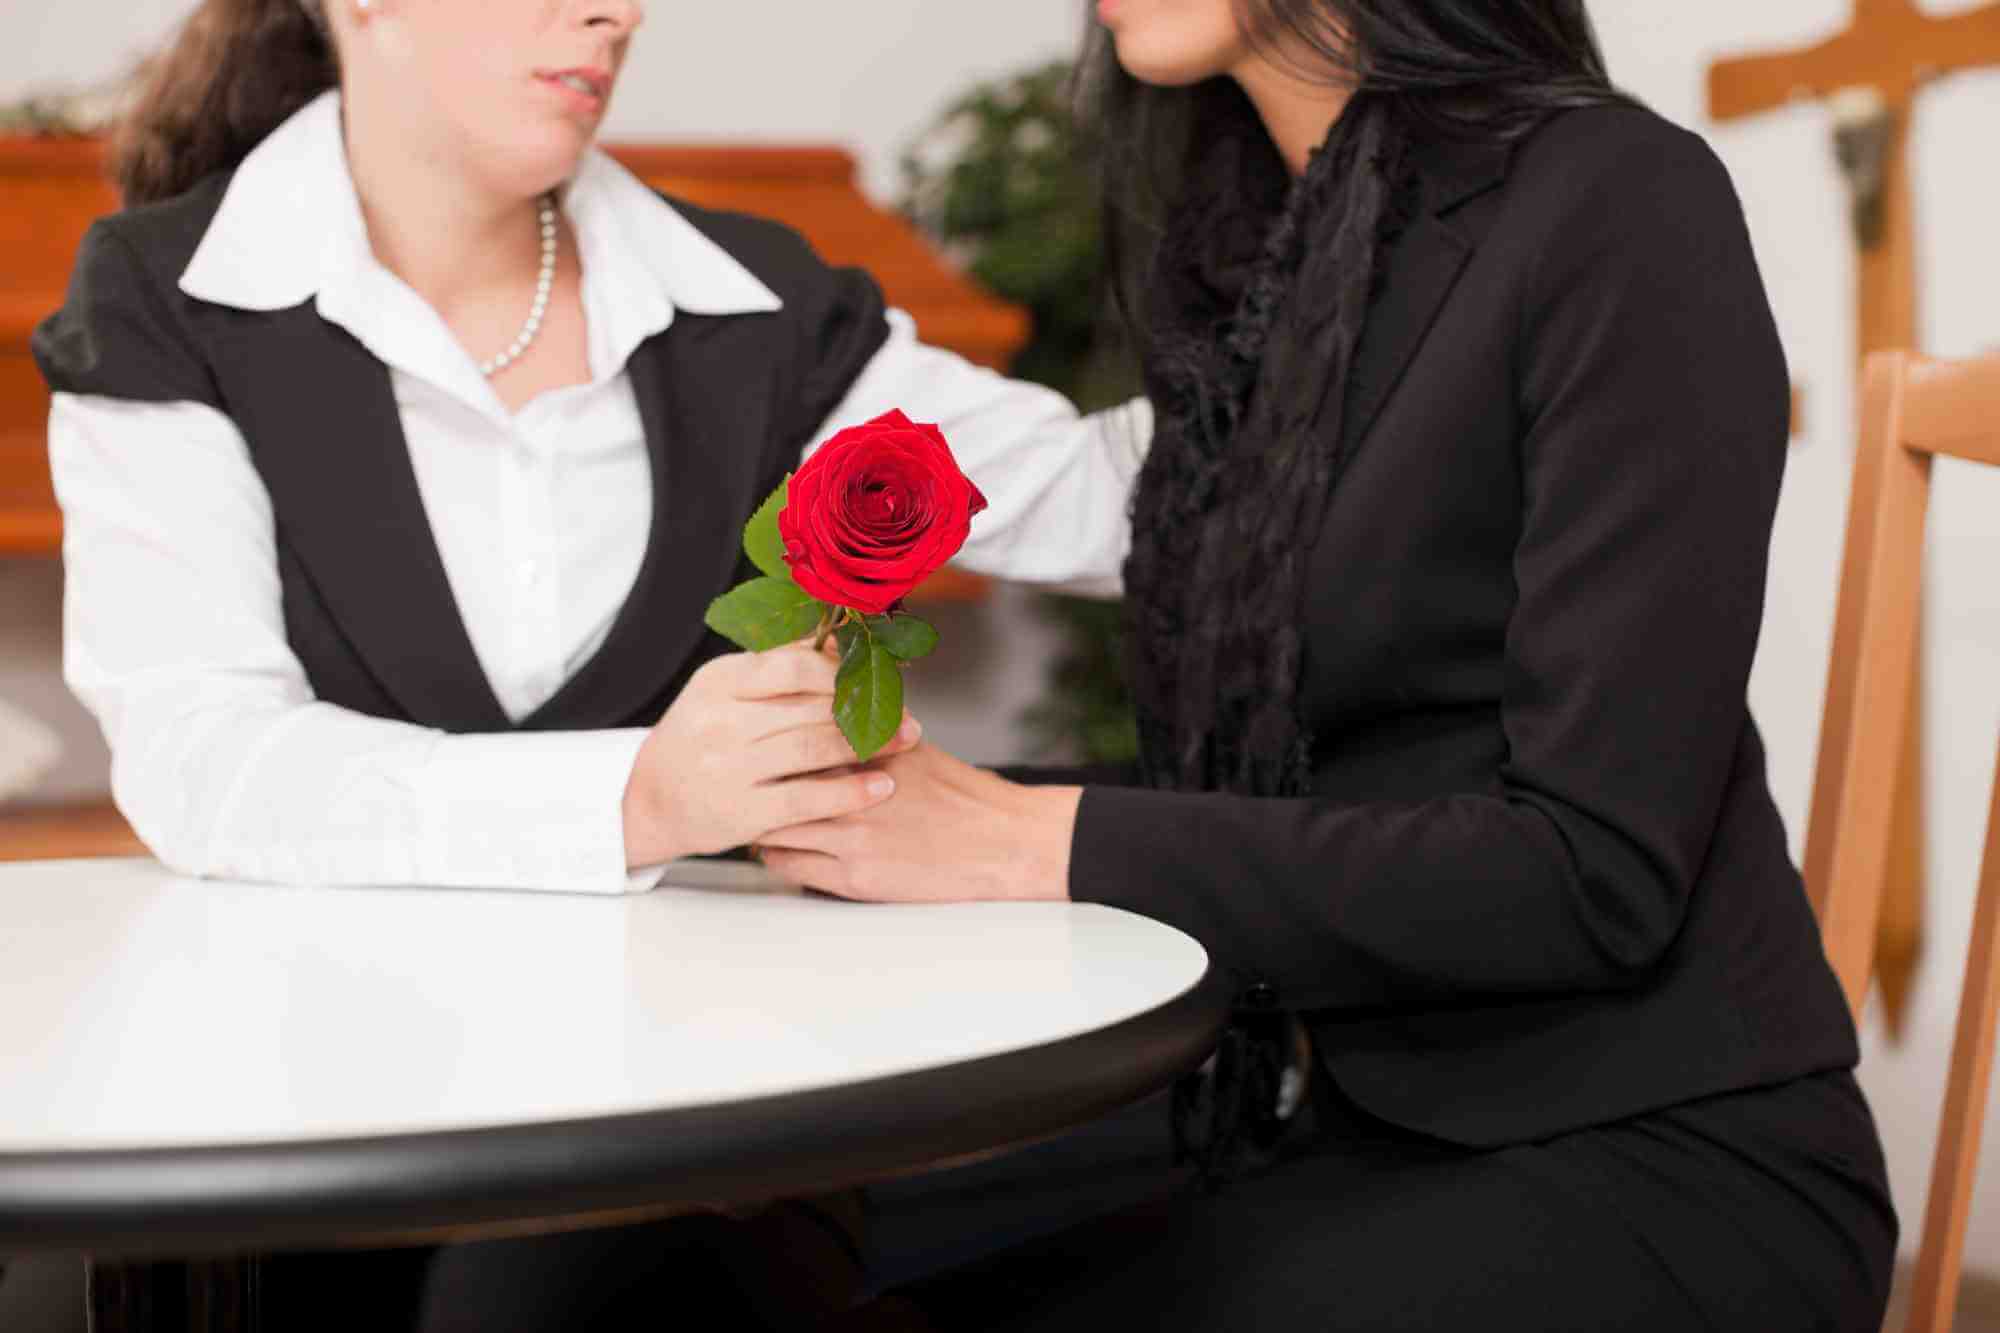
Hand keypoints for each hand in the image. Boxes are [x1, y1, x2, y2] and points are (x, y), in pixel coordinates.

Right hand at [621, 642, 920, 866]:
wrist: (648, 800)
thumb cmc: (700, 739)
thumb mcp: (724, 692)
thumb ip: (777, 667)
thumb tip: (842, 640)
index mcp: (719, 680)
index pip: (794, 664)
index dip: (844, 671)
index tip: (879, 676)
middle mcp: (720, 720)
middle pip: (811, 706)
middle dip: (868, 708)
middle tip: (907, 713)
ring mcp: (729, 767)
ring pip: (815, 748)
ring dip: (870, 744)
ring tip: (904, 741)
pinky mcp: (741, 813)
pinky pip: (809, 798)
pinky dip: (852, 792)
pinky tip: (882, 787)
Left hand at [755, 743, 1079, 902]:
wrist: (998, 842)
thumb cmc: (957, 792)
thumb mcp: (911, 741)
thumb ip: (863, 718)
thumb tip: (826, 681)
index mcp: (867, 751)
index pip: (792, 738)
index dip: (764, 739)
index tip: (751, 739)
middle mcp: (854, 792)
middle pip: (774, 782)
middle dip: (753, 781)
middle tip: (742, 779)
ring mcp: (852, 838)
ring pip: (772, 826)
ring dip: (759, 820)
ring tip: (754, 814)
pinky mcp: (854, 878)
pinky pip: (790, 866)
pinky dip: (777, 855)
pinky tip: (780, 846)